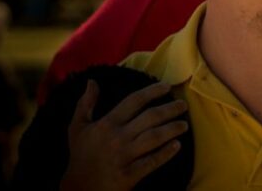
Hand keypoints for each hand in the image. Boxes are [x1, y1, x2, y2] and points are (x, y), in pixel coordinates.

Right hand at [60, 80, 188, 190]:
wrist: (78, 188)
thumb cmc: (80, 155)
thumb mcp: (77, 128)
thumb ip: (85, 104)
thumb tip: (92, 81)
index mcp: (107, 124)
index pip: (134, 101)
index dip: (152, 91)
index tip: (167, 86)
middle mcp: (118, 137)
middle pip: (151, 117)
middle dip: (170, 109)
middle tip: (183, 105)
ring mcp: (124, 157)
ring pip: (155, 138)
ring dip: (173, 129)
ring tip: (184, 125)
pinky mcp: (129, 175)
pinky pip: (152, 162)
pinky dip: (166, 153)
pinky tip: (177, 146)